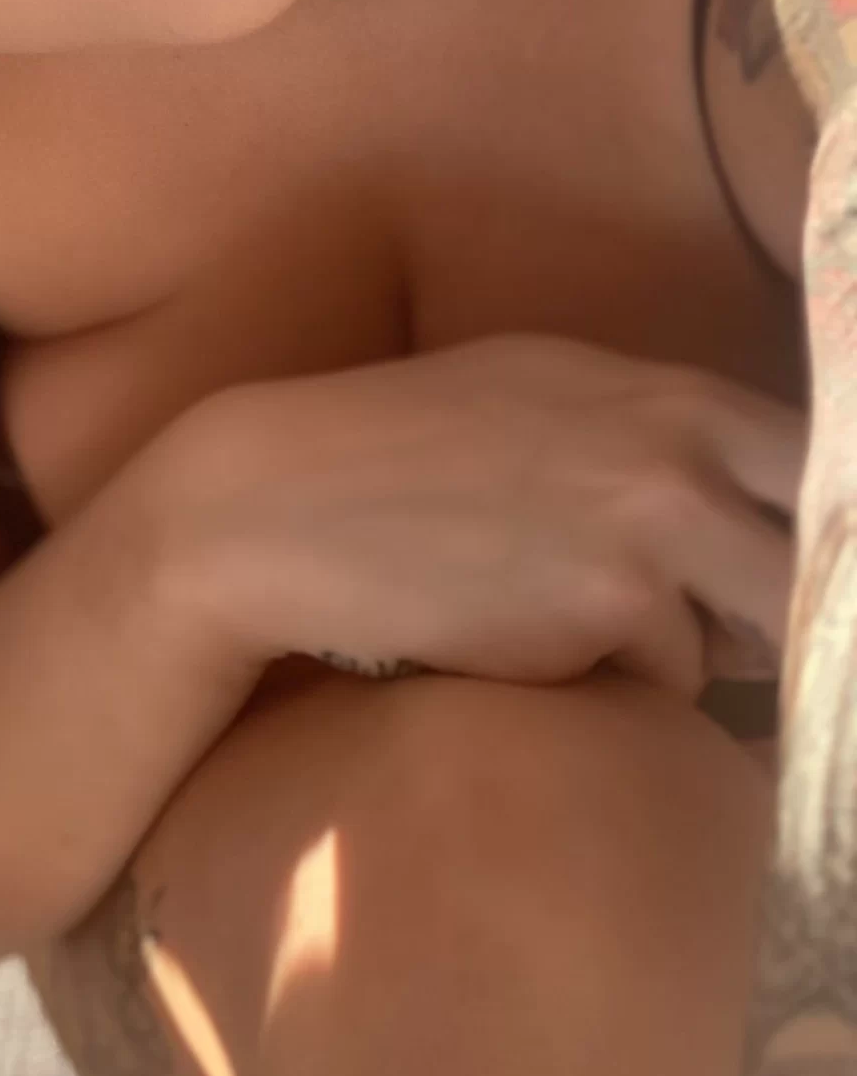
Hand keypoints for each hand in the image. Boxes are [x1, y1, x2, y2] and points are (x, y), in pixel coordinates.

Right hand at [149, 335, 803, 699]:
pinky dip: (616, 683)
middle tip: (746, 634)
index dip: (835, 532)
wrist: (275, 505)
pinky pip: (669, 681)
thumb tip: (752, 514)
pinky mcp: (611, 608)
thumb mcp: (544, 405)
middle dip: (804, 610)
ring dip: (699, 652)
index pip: (832, 459)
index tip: (812, 582)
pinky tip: (526, 642)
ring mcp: (654, 523)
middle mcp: (682, 445)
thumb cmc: (402, 459)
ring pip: (756, 634)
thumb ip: (655, 443)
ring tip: (577, 620)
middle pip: (830, 554)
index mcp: (672, 391)